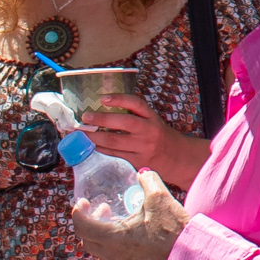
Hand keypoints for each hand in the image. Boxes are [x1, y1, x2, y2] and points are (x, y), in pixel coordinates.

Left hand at [64, 176, 187, 259]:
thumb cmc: (174, 230)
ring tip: (123, 229)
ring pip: (104, 255)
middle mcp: (113, 257)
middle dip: (92, 224)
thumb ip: (148, 181)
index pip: (82, 226)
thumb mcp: (160, 198)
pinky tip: (135, 247)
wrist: (192, 259)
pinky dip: (121, 255)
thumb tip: (142, 174)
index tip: (82, 204)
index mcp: (113, 238)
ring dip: (107, 240)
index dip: (78, 213)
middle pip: (89, 241)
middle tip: (105, 211)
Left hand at [78, 97, 209, 184]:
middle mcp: (149, 131)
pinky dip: (101, 149)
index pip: (136, 104)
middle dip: (102, 119)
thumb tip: (103, 108)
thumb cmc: (159, 136)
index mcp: (152, 117)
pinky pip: (115, 154)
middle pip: (124, 122)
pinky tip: (92, 145)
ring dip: (95, 137)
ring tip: (82, 132)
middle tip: (85, 117)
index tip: (102, 98)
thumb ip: (134, 115)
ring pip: (115, 141)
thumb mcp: (152, 121)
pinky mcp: (137, 161)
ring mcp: (143, 147)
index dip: (119, 99)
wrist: (177, 158)